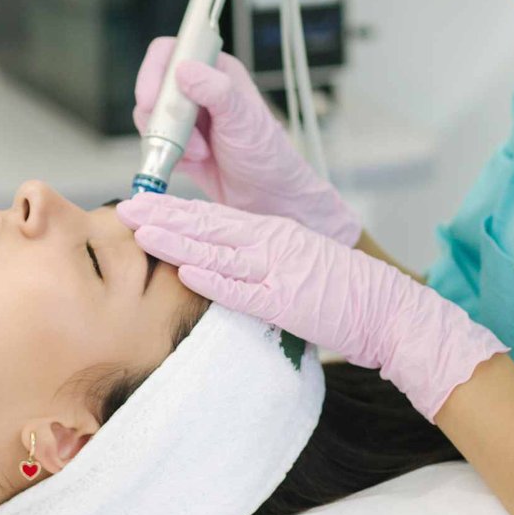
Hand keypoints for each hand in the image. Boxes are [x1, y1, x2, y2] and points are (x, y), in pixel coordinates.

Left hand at [117, 193, 509, 421]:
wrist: (387, 308)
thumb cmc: (342, 292)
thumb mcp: (295, 263)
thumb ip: (259, 260)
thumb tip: (219, 263)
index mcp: (273, 232)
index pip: (214, 217)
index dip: (174, 211)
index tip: (141, 206)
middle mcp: (272, 243)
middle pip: (208, 226)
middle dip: (163, 217)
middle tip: (125, 208)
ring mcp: (278, 270)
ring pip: (219, 251)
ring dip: (178, 241)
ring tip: (141, 232)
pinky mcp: (287, 301)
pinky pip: (244, 290)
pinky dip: (214, 280)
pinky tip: (187, 271)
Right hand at [132, 36, 360, 245]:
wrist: (268, 198)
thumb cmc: (266, 155)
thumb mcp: (242, 119)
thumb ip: (215, 90)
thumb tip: (184, 71)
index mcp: (216, 70)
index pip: (171, 53)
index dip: (154, 72)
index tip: (150, 100)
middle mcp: (199, 89)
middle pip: (153, 87)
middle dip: (162, 116)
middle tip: (181, 137)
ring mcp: (188, 117)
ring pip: (151, 118)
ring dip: (169, 140)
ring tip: (199, 153)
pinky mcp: (180, 143)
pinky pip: (155, 144)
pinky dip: (169, 156)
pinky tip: (195, 163)